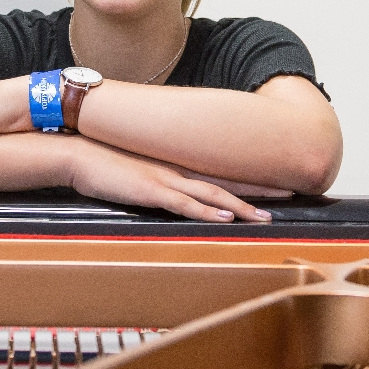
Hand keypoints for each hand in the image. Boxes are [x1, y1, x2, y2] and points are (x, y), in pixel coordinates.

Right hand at [69, 143, 281, 222]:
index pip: (222, 169)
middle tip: (292, 192)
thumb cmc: (104, 160)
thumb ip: (158, 175)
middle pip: (228, 178)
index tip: (275, 181)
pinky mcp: (150, 190)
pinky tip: (226, 217)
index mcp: (177, 163)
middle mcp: (178, 168)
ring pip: (213, 193)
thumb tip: (172, 185)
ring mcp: (166, 179)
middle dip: (261, 188)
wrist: (77, 152)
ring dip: (242, 205)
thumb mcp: (138, 166)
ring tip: (266, 217)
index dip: (251, 176)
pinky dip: (207, 211)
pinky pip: (185, 203)